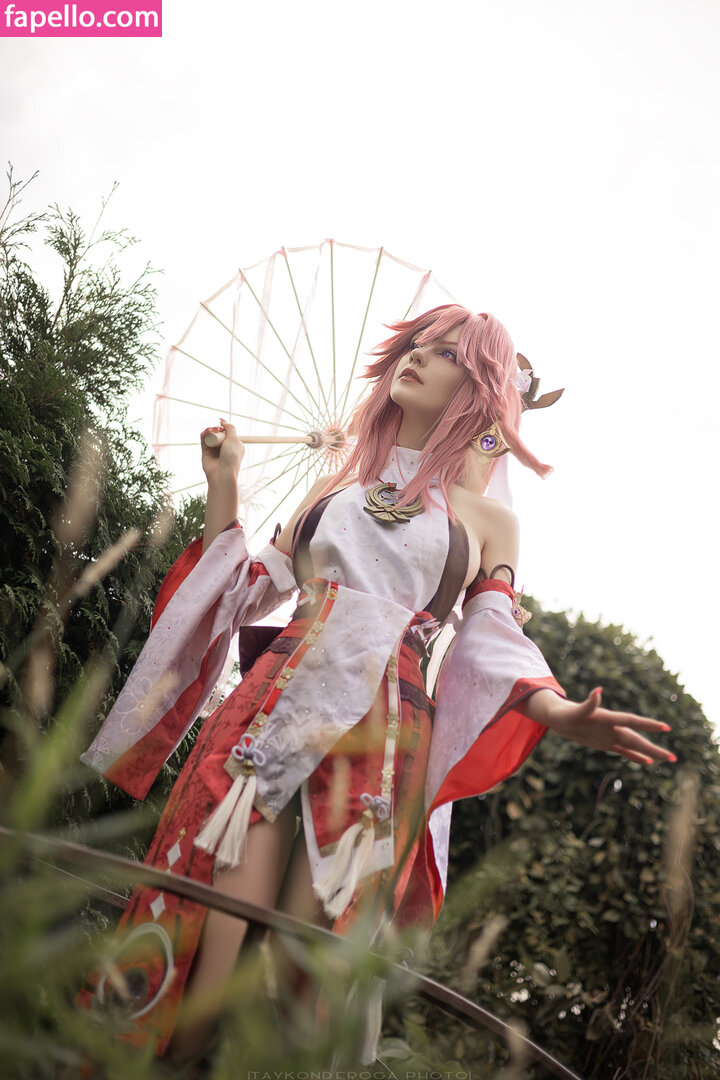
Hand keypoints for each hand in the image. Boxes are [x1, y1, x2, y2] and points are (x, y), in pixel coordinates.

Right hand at [201, 419, 244, 482]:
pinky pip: (204, 439)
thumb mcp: (235, 439)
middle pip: (218, 433)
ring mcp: (214, 449)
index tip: (223, 426)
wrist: (223, 473)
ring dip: (211, 430)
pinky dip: (205, 433)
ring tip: (213, 430)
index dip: (225, 427)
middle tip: (218, 429)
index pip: (228, 432)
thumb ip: (230, 427)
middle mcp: (224, 447)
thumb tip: (222, 420)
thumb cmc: (232, 457)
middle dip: (217, 428)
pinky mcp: (205, 452)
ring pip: (210, 435)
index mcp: (234, 445)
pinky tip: (207, 431)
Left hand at [528, 688, 676, 765]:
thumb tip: (598, 691)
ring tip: (669, 758)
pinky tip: (649, 762)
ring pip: (634, 746)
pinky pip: (624, 751)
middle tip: (674, 757)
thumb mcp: (575, 711)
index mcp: (608, 718)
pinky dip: (636, 757)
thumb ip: (588, 703)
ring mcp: (611, 736)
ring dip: (651, 752)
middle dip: (655, 748)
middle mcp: (613, 727)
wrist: (560, 719)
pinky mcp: (606, 744)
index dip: (647, 724)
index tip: (664, 727)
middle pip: (637, 739)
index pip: (630, 721)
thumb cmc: (566, 714)